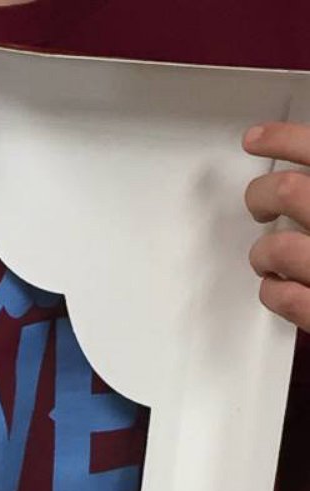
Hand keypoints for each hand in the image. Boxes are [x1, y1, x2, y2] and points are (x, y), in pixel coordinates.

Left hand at [245, 123, 309, 330]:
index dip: (282, 139)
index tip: (255, 140)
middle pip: (287, 191)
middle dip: (260, 197)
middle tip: (258, 206)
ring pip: (276, 248)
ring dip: (262, 253)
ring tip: (268, 258)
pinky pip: (283, 298)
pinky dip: (272, 293)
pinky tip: (277, 288)